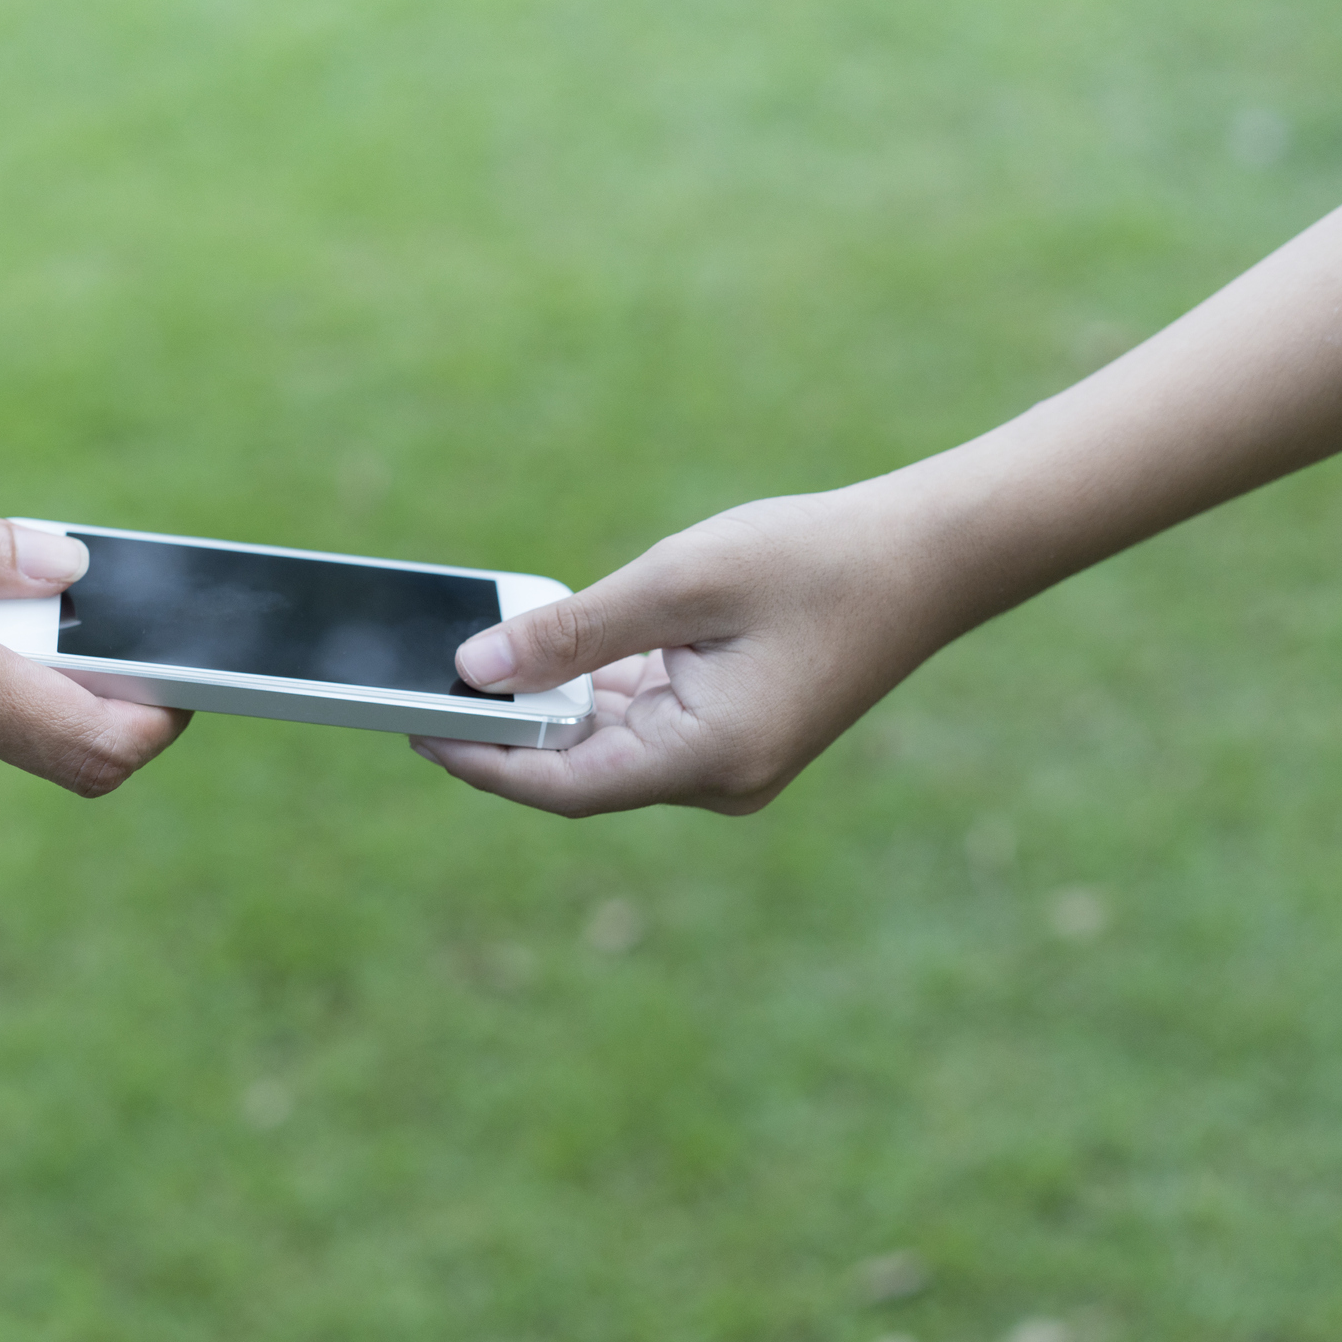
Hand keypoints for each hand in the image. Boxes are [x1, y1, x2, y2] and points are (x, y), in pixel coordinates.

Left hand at [410, 488, 950, 816]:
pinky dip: (599, 690)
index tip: (411, 724)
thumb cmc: (814, 559)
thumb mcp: (680, 583)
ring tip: (479, 659)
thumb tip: (476, 668)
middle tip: (423, 683)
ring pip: (610, 745)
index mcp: (709, 758)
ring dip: (551, 705)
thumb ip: (574, 631)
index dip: (480, 760)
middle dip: (505, 729)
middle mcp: (718, 779)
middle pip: (580, 770)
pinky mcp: (736, 733)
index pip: (563, 785)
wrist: (930, 557)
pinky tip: (559, 648)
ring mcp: (730, 762)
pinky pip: (646, 723)